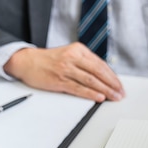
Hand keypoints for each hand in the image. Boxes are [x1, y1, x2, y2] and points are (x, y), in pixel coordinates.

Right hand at [3, 42, 124, 102]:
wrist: (27, 61)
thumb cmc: (49, 60)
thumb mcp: (68, 55)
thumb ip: (84, 63)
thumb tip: (103, 78)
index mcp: (78, 49)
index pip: (100, 64)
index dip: (112, 76)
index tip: (119, 85)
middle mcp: (73, 57)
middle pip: (98, 71)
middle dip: (112, 84)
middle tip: (120, 93)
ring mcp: (65, 69)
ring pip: (90, 80)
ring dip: (105, 90)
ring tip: (114, 97)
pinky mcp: (59, 80)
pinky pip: (78, 88)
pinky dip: (90, 93)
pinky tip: (99, 97)